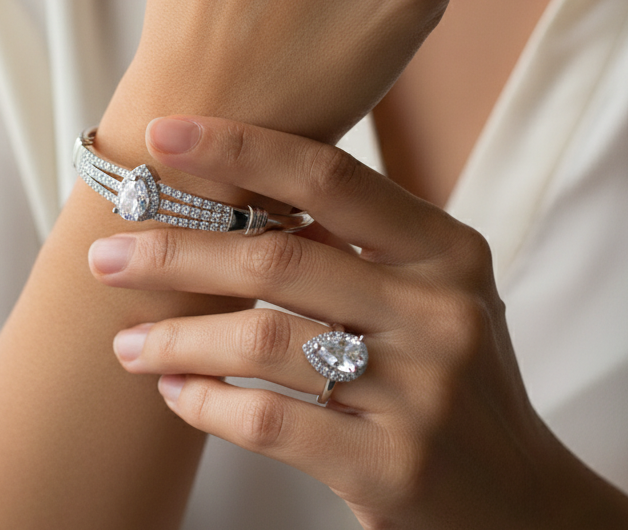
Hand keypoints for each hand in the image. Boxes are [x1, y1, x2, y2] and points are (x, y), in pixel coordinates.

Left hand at [89, 117, 627, 529]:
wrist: (522, 503)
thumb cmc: (454, 383)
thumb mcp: (431, 297)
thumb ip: (355, 247)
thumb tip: (233, 192)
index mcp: (448, 251)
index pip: (329, 177)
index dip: (239, 147)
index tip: (162, 135)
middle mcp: (440, 311)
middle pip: (278, 256)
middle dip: (175, 252)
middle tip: (105, 254)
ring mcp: (419, 392)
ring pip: (261, 340)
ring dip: (176, 337)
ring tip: (127, 343)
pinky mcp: (390, 467)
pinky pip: (267, 421)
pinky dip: (206, 402)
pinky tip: (175, 393)